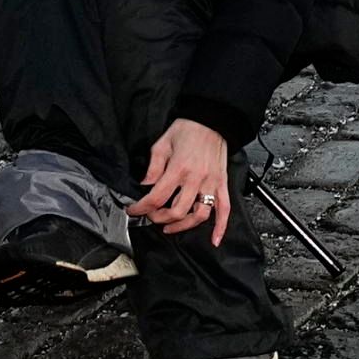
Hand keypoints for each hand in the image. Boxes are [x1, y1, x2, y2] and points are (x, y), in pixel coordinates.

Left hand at [132, 118, 232, 243]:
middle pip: (176, 211)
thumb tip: (145, 185)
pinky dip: (221, 227)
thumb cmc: (188, 128)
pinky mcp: (222, 184)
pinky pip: (224, 209)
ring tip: (170, 227)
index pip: (156, 197)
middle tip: (151, 215)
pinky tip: (215, 239)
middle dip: (158, 218)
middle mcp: (196, 179)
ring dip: (182, 226)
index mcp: (179, 168)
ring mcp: (211, 183)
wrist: (212, 119)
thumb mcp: (162, 144)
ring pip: (198, 215)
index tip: (133, 210)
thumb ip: (153, 167)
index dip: (141, 208)